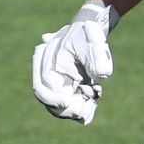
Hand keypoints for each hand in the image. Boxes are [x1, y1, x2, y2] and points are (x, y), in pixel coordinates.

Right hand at [32, 0, 118, 124]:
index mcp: (46, 64)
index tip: (70, 100)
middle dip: (65, 110)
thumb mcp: (92, 39)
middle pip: (48, 102)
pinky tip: (92, 107)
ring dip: (75, 111)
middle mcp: (49, 77)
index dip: (54, 99)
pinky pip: (72, 106)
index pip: (42, 88)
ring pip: (60, 108)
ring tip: (91, 106)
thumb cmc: (87, 33)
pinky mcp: (71, 91)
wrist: (90, 32)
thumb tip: (101, 75)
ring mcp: (59, 85)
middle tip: (83, 111)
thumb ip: (97, 57)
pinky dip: (81, 110)